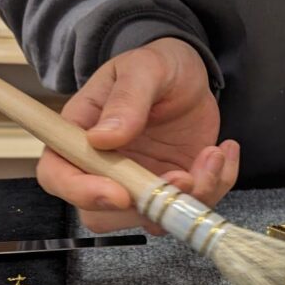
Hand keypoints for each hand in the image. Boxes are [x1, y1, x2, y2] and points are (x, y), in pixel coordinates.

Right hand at [36, 37, 238, 233]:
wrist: (190, 75)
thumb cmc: (156, 66)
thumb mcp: (143, 69)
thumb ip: (125, 101)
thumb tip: (102, 138)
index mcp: (79, 137)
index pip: (59, 176)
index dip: (82, 193)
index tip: (120, 193)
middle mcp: (106, 169)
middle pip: (106, 213)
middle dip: (149, 206)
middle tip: (184, 177)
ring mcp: (142, 183)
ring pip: (156, 218)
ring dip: (192, 196)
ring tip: (213, 154)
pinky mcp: (176, 188)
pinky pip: (195, 204)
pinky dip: (217, 184)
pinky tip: (224, 151)